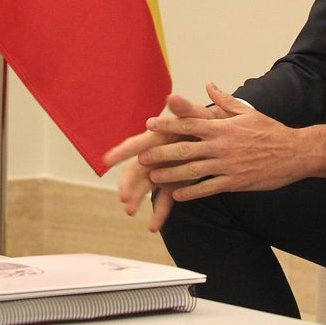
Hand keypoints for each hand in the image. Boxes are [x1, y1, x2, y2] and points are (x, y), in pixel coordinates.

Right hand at [102, 93, 221, 230]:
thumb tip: (173, 97)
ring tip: (130, 212)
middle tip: (123, 197)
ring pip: (146, 186)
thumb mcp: (197, 115)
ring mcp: (163, 171)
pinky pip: (164, 200)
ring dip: (137, 198)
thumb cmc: (204, 123)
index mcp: (157, 137)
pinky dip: (159, 213)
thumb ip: (185, 109)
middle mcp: (155, 155)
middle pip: (136, 170)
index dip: (121, 151)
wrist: (218, 137)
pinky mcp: (173, 184)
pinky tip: (153, 227)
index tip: (107, 160)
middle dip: (128, 183)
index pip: (136, 144)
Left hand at [137, 83, 325, 200]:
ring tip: (153, 179)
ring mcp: (227, 165)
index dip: (167, 125)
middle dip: (161, 153)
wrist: (296, 152)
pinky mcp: (235, 182)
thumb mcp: (247, 111)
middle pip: (184, 149)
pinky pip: (208, 188)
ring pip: (192, 171)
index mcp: (222, 126)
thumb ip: (224, 101)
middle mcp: (221, 145)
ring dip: (171, 175)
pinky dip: (191, 192)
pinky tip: (176, 196)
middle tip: (142, 158)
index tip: (148, 125)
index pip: (188, 123)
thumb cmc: (270, 130)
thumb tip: (208, 85)